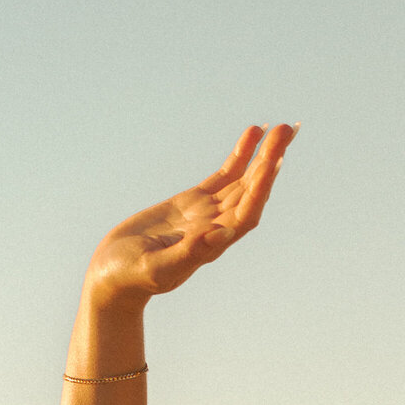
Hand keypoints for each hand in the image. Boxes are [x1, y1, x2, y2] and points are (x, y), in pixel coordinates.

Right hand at [83, 124, 297, 306]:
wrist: (115, 275)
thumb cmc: (132, 276)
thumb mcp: (159, 267)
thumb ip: (189, 253)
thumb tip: (223, 234)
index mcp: (213, 245)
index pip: (246, 213)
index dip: (261, 188)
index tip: (274, 160)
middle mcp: (218, 227)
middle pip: (252, 191)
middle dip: (270, 161)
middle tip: (288, 129)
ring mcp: (207, 213)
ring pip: (243, 180)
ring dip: (262, 155)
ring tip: (280, 128)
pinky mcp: (193, 202)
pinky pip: (224, 175)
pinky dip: (239, 156)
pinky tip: (253, 134)